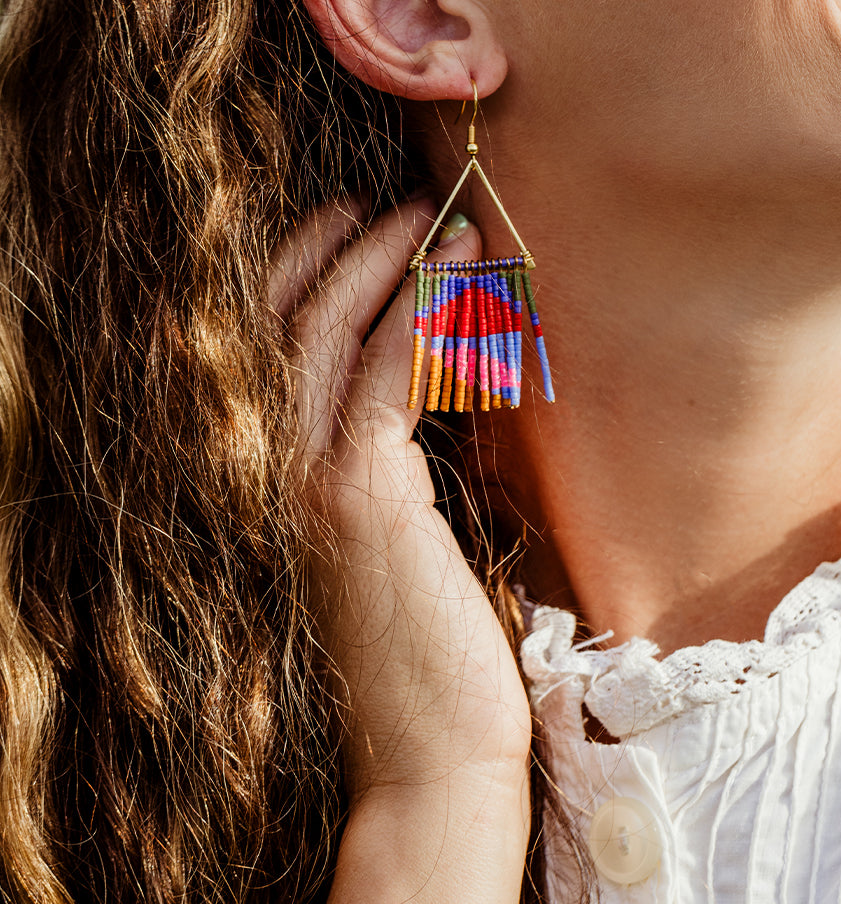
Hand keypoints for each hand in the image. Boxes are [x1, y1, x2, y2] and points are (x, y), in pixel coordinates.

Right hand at [270, 200, 530, 899]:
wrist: (438, 750)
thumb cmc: (437, 640)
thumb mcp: (414, 520)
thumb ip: (409, 443)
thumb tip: (454, 353)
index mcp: (281, 475)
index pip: (270, 343)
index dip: (306, 268)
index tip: (356, 217)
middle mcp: (273, 471)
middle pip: (287, 320)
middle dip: (345, 247)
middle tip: (403, 199)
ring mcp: (304, 483)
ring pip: (326, 334)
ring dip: (385, 263)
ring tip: (437, 218)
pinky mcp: (356, 497)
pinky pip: (383, 376)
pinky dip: (421, 313)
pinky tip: (460, 277)